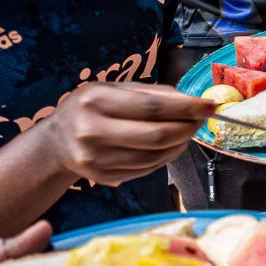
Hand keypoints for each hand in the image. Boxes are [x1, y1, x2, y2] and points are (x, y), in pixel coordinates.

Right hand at [43, 82, 214, 186]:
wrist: (56, 142)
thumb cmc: (90, 109)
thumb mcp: (112, 90)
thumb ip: (150, 93)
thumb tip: (190, 101)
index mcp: (95, 101)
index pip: (151, 107)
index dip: (186, 108)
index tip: (209, 105)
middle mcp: (92, 131)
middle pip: (156, 135)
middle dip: (187, 128)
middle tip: (201, 121)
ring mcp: (96, 158)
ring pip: (155, 156)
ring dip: (180, 144)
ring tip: (187, 132)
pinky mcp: (103, 176)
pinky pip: (146, 169)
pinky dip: (166, 157)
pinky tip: (171, 146)